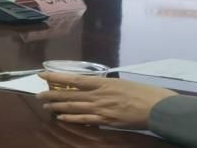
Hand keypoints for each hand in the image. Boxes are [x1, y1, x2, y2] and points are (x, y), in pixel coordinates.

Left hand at [37, 72, 177, 128]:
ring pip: (73, 106)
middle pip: (69, 94)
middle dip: (51, 94)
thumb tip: (96, 87)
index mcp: (103, 82)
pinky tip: (61, 117)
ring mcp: (101, 108)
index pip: (74, 79)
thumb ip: (106, 86)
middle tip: (37, 95)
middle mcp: (98, 94)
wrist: (158, 107)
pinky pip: (84, 119)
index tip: (42, 75)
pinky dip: (70, 118)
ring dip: (57, 106)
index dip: (56, 77)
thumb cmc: (144, 93)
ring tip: (45, 106)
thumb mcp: (122, 83)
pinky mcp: (106, 121)